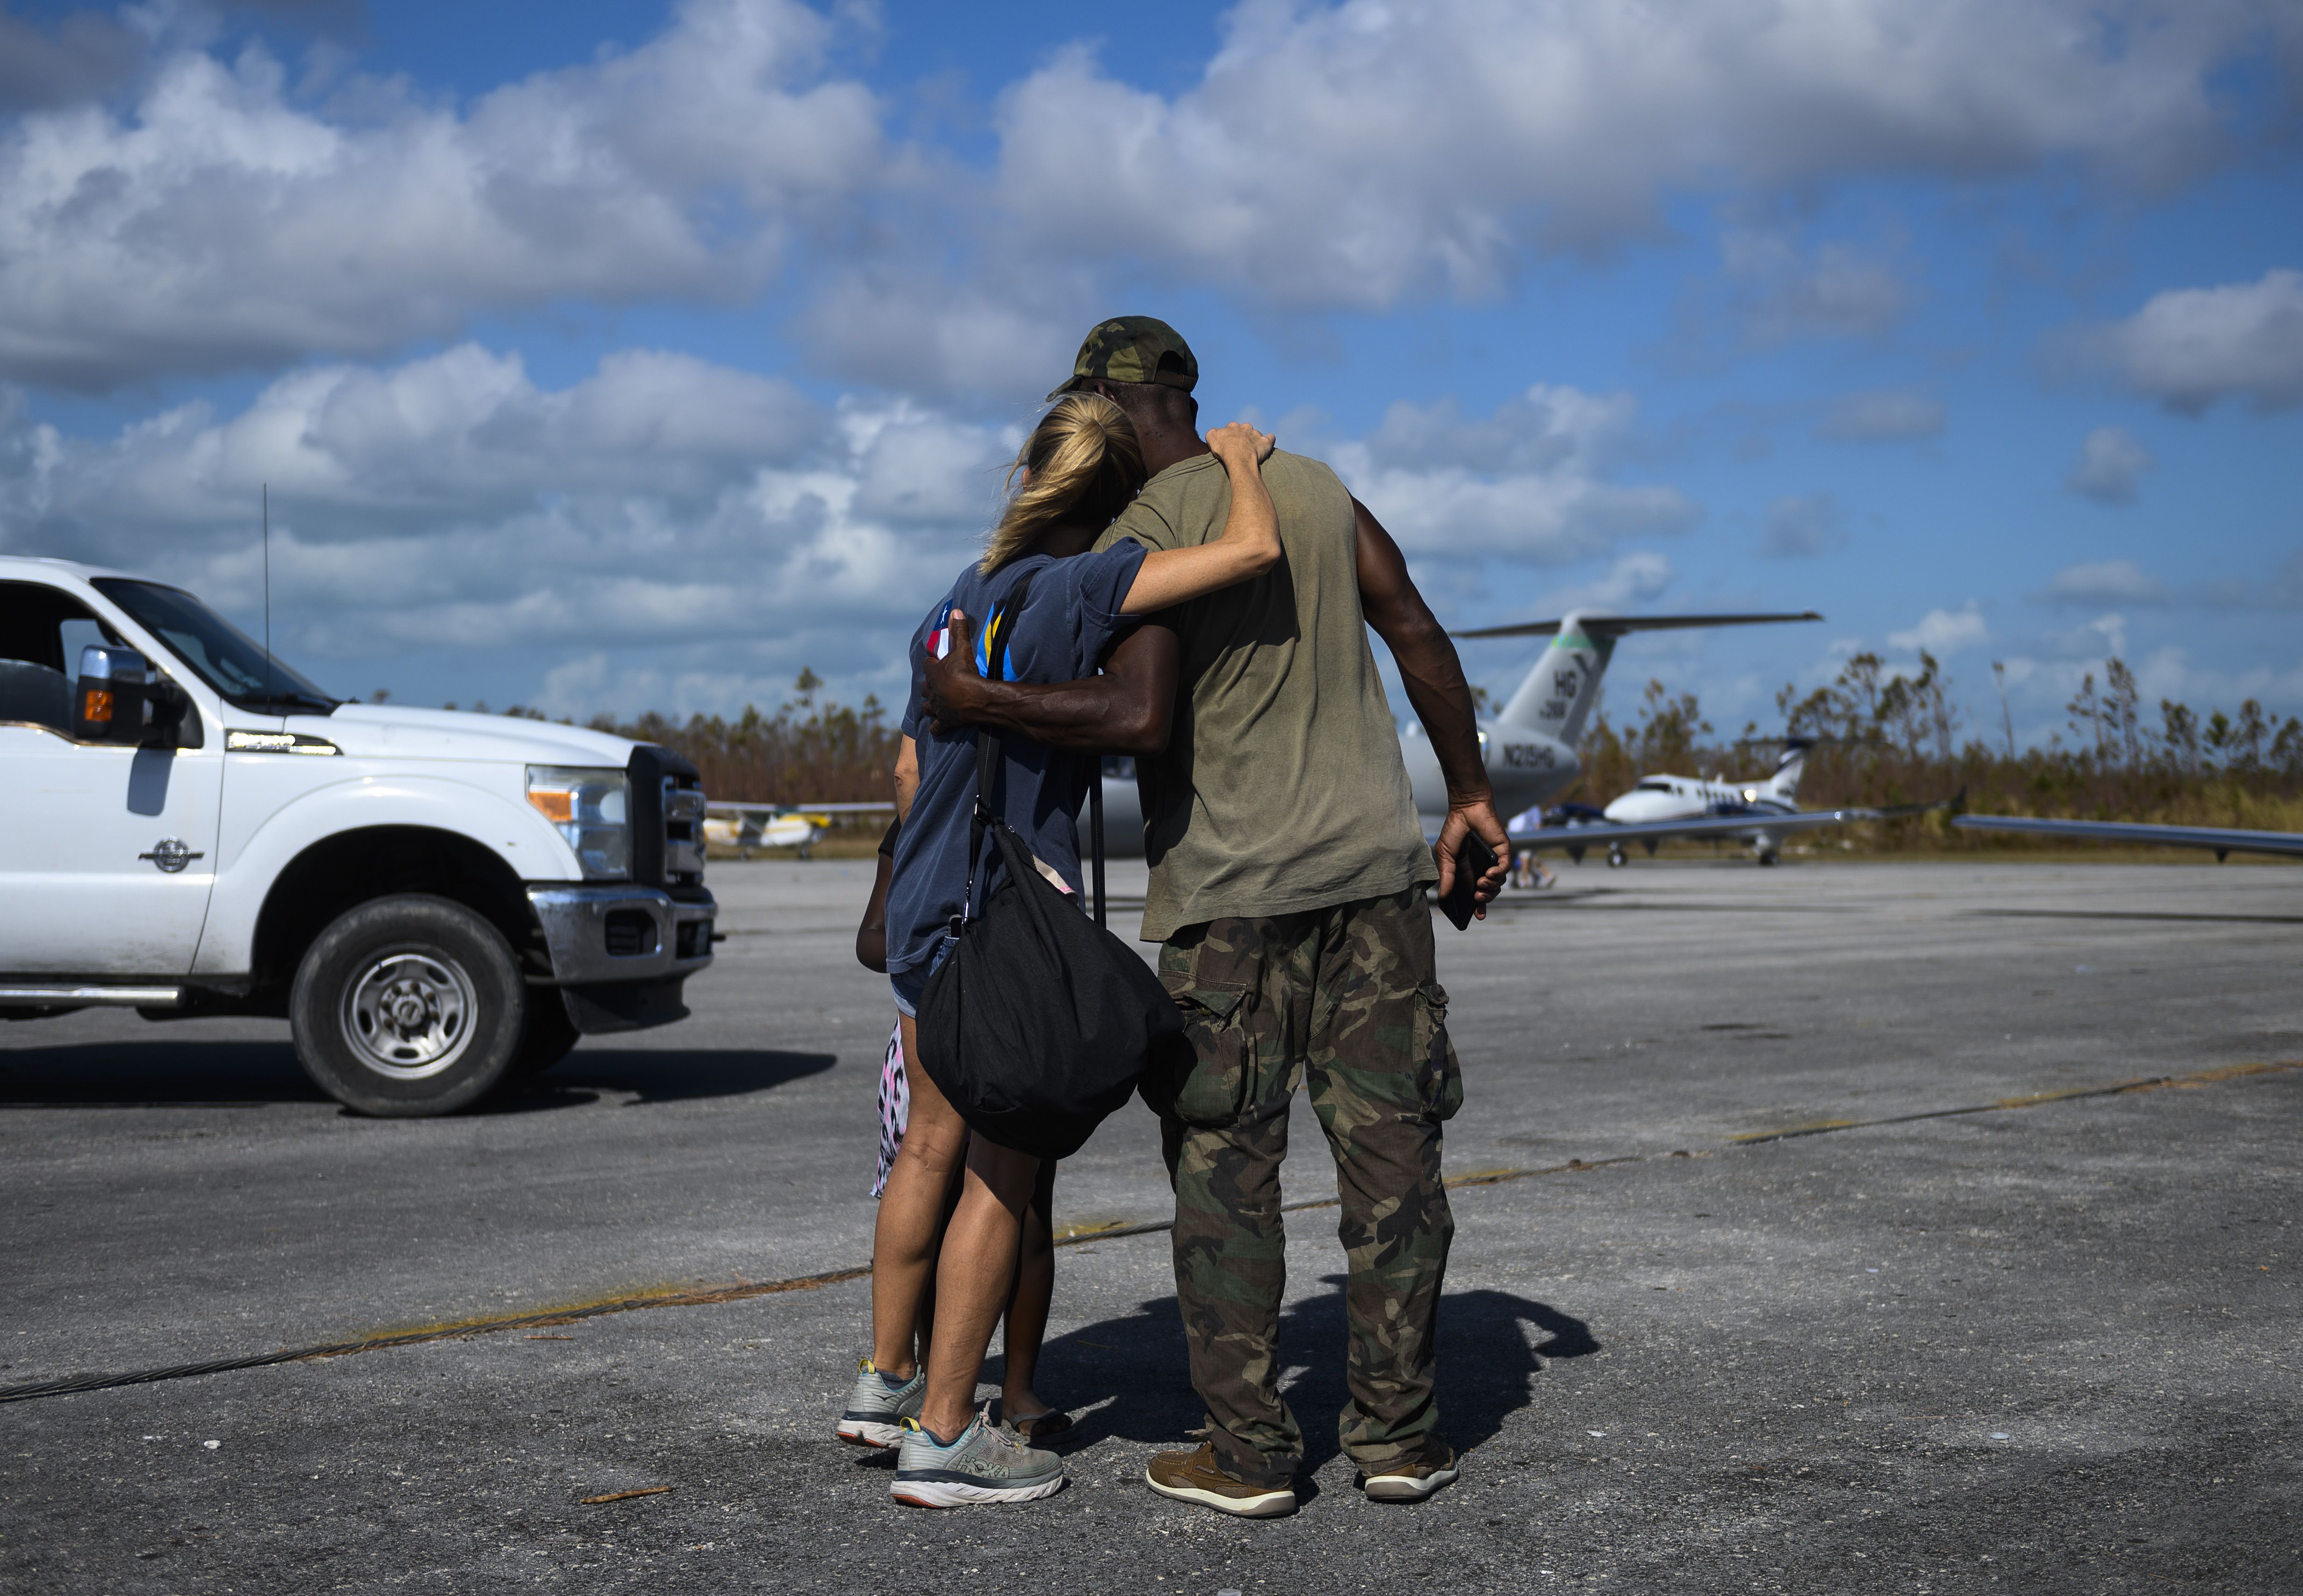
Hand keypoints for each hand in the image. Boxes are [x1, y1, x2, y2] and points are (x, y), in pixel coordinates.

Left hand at [921, 609, 984, 732]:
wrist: (973, 698)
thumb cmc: (966, 672)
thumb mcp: (962, 649)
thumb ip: (958, 631)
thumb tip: (956, 610)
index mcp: (933, 673)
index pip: (927, 665)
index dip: (931, 663)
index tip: (935, 662)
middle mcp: (931, 691)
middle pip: (924, 688)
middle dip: (928, 686)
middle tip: (936, 685)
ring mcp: (937, 708)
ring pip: (928, 708)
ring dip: (930, 706)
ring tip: (934, 705)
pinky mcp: (945, 722)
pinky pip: (936, 727)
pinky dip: (936, 727)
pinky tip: (938, 727)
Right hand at [1206, 421, 1274, 465]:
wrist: (1238, 458)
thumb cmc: (1224, 449)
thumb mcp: (1211, 438)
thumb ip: (1213, 433)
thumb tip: (1215, 433)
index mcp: (1232, 426)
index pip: (1231, 428)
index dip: (1230, 437)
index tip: (1229, 445)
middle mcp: (1245, 427)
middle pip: (1244, 430)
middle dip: (1243, 436)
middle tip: (1240, 448)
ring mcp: (1256, 434)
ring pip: (1256, 434)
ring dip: (1254, 440)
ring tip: (1252, 450)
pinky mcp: (1265, 442)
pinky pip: (1270, 438)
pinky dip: (1269, 439)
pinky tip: (1268, 442)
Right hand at [1433, 797, 1511, 920]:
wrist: (1465, 809)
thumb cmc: (1454, 830)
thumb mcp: (1445, 856)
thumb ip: (1446, 875)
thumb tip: (1443, 896)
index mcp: (1468, 872)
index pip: (1475, 893)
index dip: (1477, 906)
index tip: (1476, 916)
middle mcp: (1483, 868)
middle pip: (1489, 891)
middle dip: (1485, 899)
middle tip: (1477, 899)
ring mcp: (1494, 860)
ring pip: (1499, 882)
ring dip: (1491, 887)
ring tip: (1481, 884)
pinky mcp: (1502, 851)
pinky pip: (1505, 867)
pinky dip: (1498, 873)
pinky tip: (1490, 873)